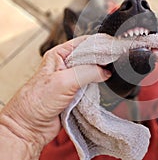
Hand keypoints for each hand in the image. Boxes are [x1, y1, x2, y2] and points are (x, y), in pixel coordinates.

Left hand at [0, 36, 110, 158]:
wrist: (30, 128)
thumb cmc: (35, 102)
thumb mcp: (64, 81)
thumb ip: (88, 72)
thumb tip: (106, 71)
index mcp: (59, 55)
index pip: (84, 42)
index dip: (99, 44)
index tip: (113, 48)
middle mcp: (65, 65)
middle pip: (90, 57)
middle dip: (102, 60)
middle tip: (115, 62)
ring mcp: (71, 79)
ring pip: (92, 72)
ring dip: (100, 74)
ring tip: (111, 74)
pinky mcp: (75, 93)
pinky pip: (91, 86)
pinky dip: (98, 87)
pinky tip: (104, 86)